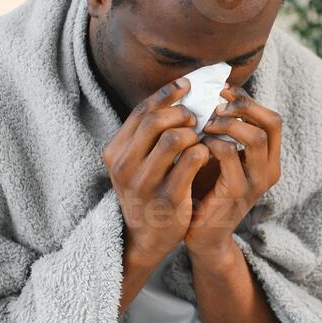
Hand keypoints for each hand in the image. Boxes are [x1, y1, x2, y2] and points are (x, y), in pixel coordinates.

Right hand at [102, 76, 211, 265]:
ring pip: (174, 138)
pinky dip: (202, 152)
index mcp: (115, 152)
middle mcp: (124, 166)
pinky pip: (191, 161)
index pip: (141, 111)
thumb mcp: (135, 162)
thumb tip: (178, 93)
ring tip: (199, 139)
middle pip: (155, 121)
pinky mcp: (168, 197)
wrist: (146, 237)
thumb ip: (148, 133)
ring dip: (192, 133)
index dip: (166, 94)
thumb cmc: (147, 190)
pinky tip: (206, 154)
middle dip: (181, 113)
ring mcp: (144, 183)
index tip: (187, 85)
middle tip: (195, 118)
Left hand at [184, 86, 281, 259]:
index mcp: (269, 159)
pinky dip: (212, 142)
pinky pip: (229, 155)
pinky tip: (197, 145)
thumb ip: (224, 132)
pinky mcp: (236, 192)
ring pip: (255, 137)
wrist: (202, 236)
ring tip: (205, 124)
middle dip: (243, 106)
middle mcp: (269, 170)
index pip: (272, 118)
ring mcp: (256, 183)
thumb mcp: (220, 157)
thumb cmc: (206, 191)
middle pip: (272, 122)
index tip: (222, 92)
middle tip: (216, 103)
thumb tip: (212, 94)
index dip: (248, 100)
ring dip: (228, 123)